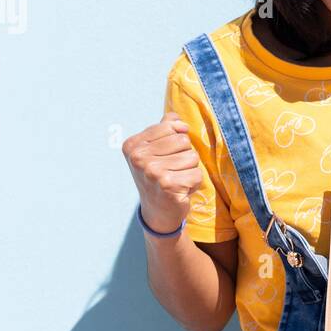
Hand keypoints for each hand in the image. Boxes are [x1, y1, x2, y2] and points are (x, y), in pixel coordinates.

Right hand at [122, 110, 202, 232]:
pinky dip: (194, 183)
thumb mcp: (154, 149)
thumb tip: (178, 119)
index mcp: (133, 145)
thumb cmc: (159, 176)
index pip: (171, 126)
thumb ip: (165, 128)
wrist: (157, 211)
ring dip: (190, 170)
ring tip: (176, 180)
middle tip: (172, 171)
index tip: (165, 156)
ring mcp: (152, 172)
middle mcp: (139, 158)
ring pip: (192, 157)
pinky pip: (197, 174)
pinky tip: (181, 190)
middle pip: (183, 141)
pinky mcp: (168, 185)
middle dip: (184, 155)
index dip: (176, 141)